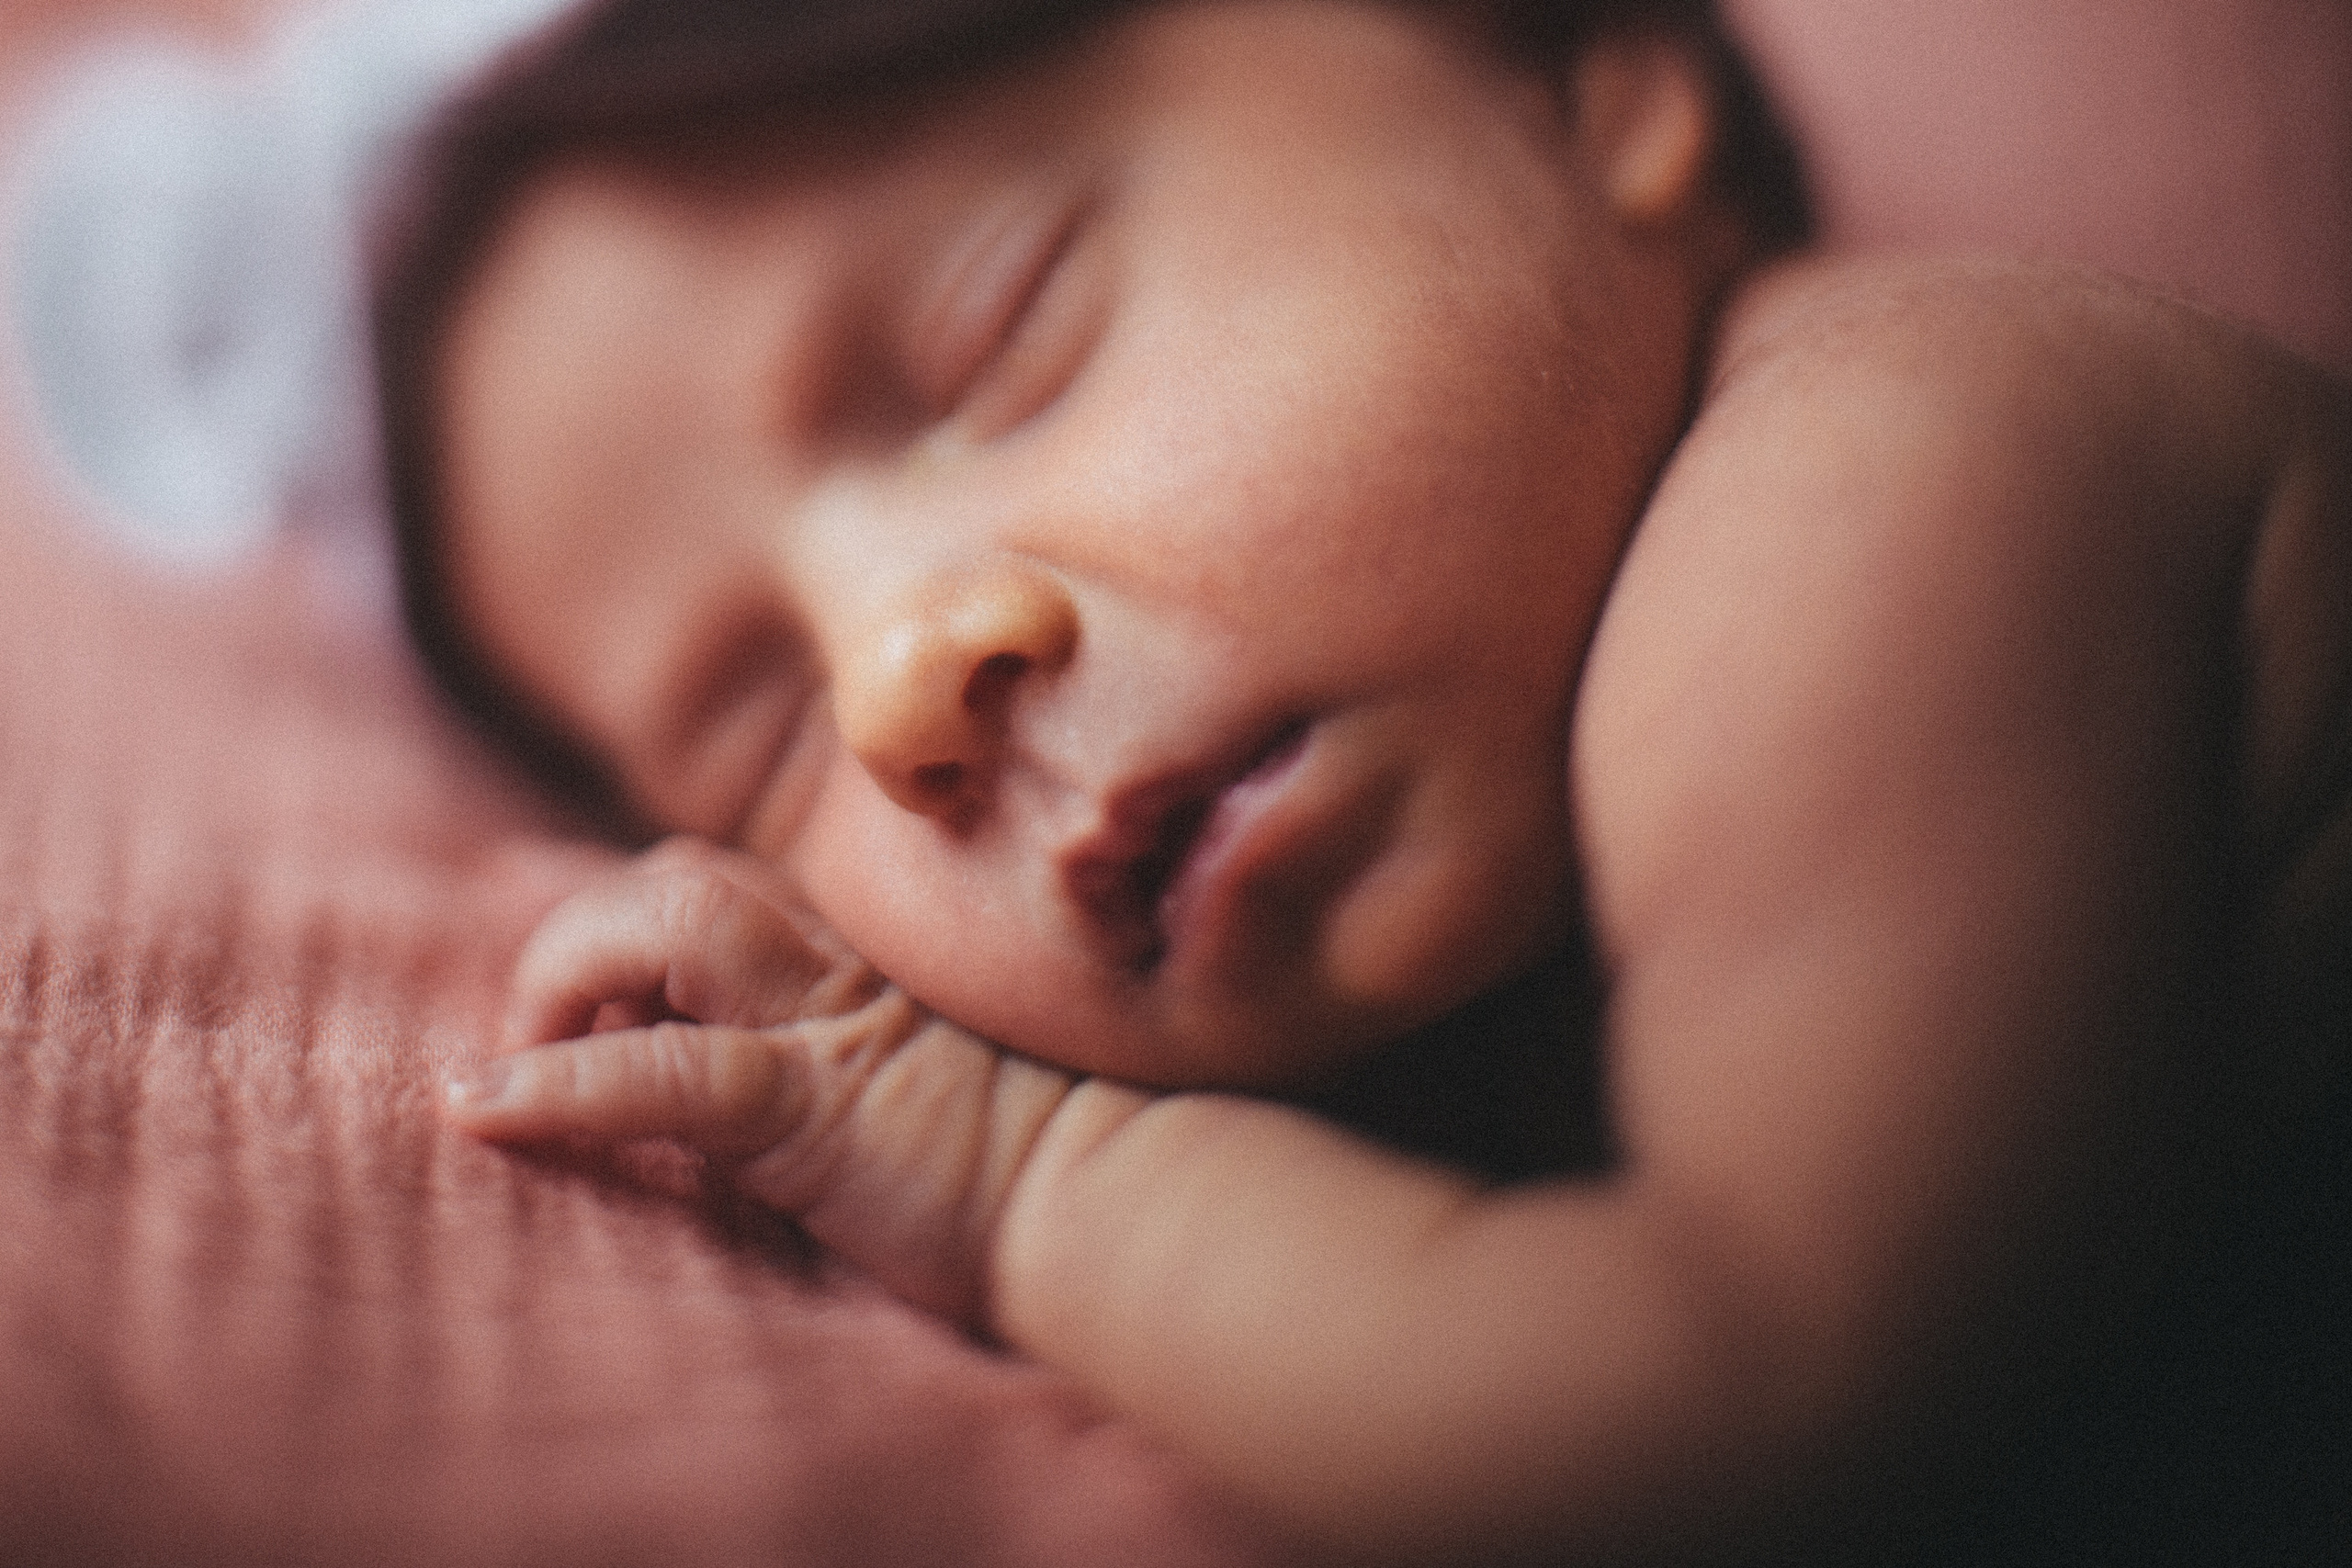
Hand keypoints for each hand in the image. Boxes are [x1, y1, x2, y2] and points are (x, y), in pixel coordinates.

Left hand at [445, 837, 1126, 1325]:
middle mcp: (840, 967)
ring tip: (520, 1059)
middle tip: (545, 1038)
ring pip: (666, 922)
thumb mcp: (930, 1087)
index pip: (710, 883)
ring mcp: (830, 1026)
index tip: (526, 911)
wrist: (1125, 1201)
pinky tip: (481, 1108)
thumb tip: (757, 1078)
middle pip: (674, 876)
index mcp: (859, 964)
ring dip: (565, 978)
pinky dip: (560, 1086)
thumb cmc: (1043, 1165)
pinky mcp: (817, 1106)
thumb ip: (854, 1052)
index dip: (607, 902)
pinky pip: (667, 1072)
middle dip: (578, 940)